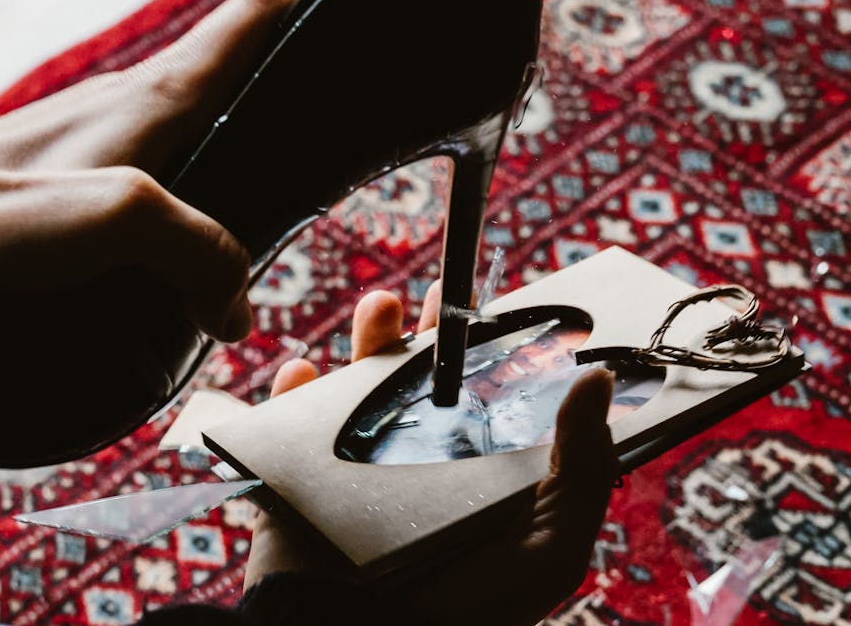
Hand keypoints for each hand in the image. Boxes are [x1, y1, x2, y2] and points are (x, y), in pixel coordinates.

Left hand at [0, 0, 315, 340]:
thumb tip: (237, 309)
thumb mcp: (121, 223)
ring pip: (187, 132)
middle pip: (231, 72)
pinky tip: (177, 256)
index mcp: (158, 97)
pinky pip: (144, 178)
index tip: (362, 10)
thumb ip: (203, 255)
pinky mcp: (58, 184)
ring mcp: (90, 142)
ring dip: (232, 155)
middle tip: (333, 138)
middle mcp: (127, 105)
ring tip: (270, 207)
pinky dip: (181, 198)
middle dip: (287, 89)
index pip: (256, 14)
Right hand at [246, 283, 616, 625]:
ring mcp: (361, 473)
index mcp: (483, 478)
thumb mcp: (549, 546)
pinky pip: (290, 426)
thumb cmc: (474, 612)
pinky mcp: (306, 484)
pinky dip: (293, 393)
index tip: (507, 311)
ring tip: (382, 306)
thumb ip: (582, 468)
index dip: (498, 354)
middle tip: (444, 293)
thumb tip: (597, 379)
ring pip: (361, 391)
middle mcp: (424, 468)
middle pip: (427, 384)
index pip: (493, 401)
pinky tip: (306, 371)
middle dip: (433, 333)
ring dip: (369, 342)